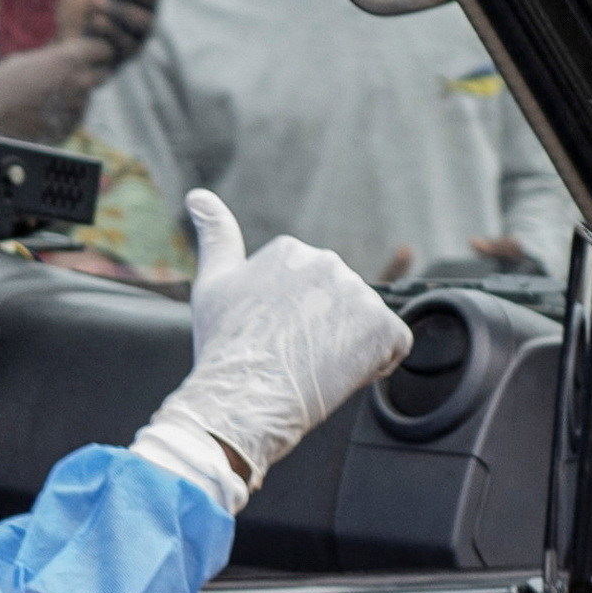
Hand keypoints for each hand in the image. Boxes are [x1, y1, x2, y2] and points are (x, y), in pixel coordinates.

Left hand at [69, 0, 158, 66]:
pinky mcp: (130, 53)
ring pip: (143, 19)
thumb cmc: (77, 8)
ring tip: (95, 5)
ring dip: (118, 9)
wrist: (60, 42)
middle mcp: (142, 7)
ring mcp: (138, 31)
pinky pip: (129, 41)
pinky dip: (111, 29)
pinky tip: (96, 22)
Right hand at [133, 191, 411, 505]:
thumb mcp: (212, 284)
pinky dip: (375, 362)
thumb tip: (198, 195)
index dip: (294, 322)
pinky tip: (342, 375)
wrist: (242, 397)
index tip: (273, 340)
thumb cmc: (223, 347)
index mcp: (291, 250)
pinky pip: (393, 344)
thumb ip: (216, 235)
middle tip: (291, 358)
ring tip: (313, 369)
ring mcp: (358, 294)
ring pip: (363, 324)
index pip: (310, 289)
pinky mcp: (383, 328)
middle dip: (323, 331)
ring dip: (348, 348)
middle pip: (338, 304)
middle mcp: (328, 262)